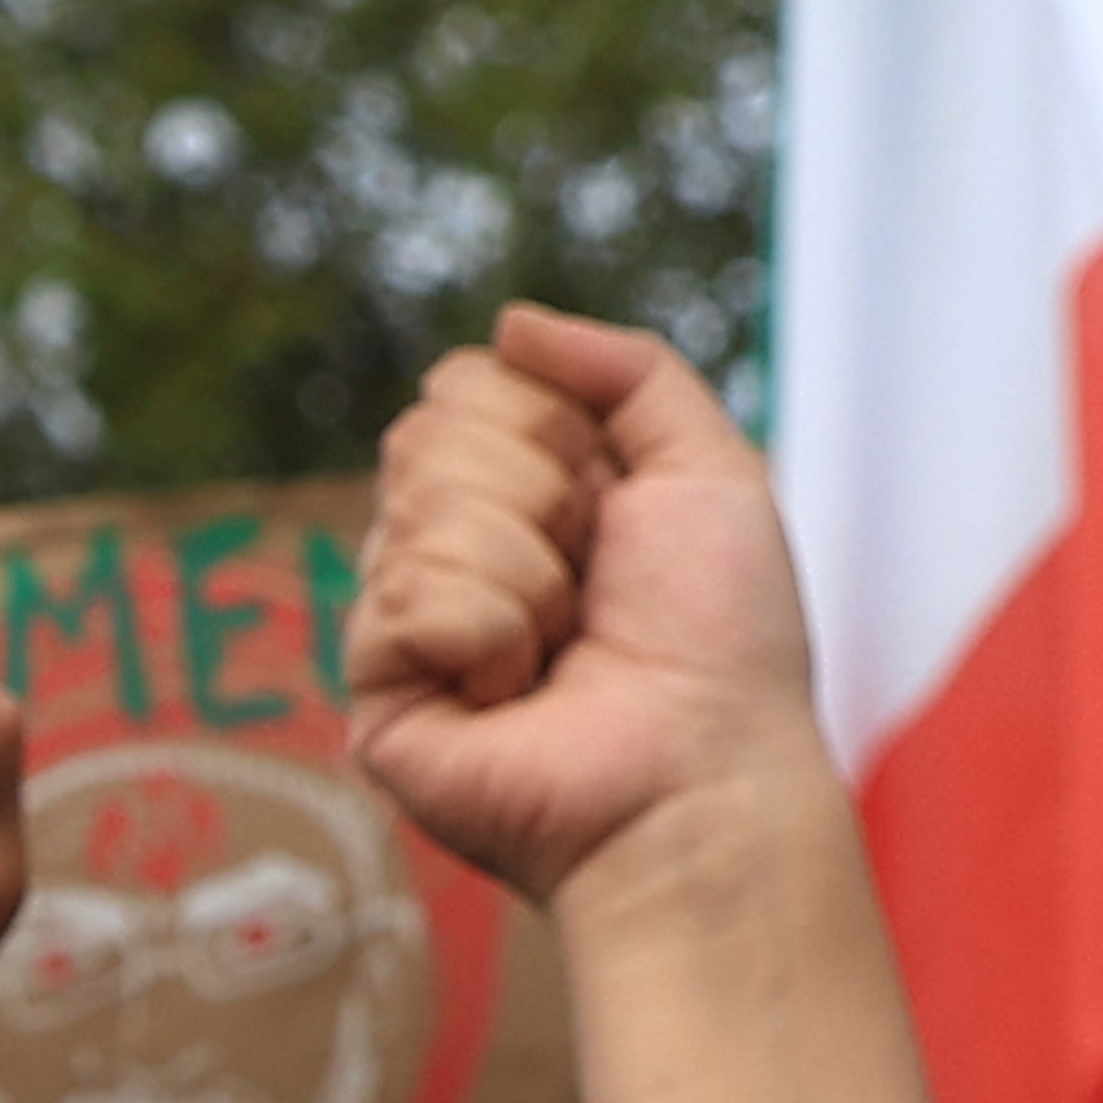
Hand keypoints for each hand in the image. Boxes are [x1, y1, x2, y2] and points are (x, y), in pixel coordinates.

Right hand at [338, 309, 833, 911]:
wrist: (707, 779)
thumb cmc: (724, 647)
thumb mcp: (710, 468)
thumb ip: (630, 370)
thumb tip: (510, 324)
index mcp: (523, 495)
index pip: (463, 386)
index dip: (547, 426)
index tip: (611, 504)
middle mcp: (456, 550)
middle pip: (426, 432)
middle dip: (537, 492)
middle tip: (593, 583)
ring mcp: (410, 622)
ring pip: (416, 506)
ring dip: (526, 572)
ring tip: (563, 649)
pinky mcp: (378, 695)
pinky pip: (402, 595)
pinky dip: (486, 631)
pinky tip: (516, 695)